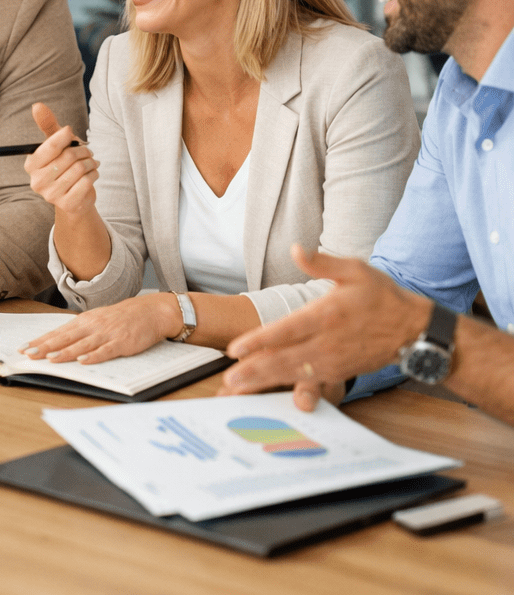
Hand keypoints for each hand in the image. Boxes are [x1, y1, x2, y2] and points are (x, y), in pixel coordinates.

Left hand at [19, 293, 181, 363]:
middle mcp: (93, 325)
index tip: (24, 348)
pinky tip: (83, 360)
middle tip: (28, 354)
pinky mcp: (122, 342)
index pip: (58, 332)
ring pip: (82, 344)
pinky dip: (94, 355)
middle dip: (45, 346)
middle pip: (65, 338)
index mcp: (85, 320)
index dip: (40, 340)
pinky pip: (106, 350)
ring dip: (66, 352)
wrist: (149, 311)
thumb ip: (79, 331)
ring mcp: (107, 334)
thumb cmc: (120, 318)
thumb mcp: (97, 320)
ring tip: (50, 359)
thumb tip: (57, 342)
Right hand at [24, 102, 98, 215]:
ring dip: (91, 162)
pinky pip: (87, 182)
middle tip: (87, 151)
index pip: (51, 146)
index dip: (66, 136)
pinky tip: (92, 175)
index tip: (71, 133)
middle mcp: (37, 181)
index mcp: (31, 164)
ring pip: (80, 168)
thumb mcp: (57, 144)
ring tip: (91, 163)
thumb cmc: (65, 164)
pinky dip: (94, 174)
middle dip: (83, 150)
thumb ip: (47, 124)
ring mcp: (51, 195)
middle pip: (69, 157)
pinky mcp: (67, 204)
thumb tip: (36, 105)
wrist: (75, 196)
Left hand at [218, 244, 431, 408]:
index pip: (286, 330)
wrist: (415, 330)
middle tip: (227, 381)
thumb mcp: (356, 270)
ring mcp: (332, 361)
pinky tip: (265, 392)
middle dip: (252, 371)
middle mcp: (326, 342)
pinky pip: (306, 382)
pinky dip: (283, 387)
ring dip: (262, 383)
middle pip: (283, 359)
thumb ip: (322, 262)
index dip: (259, 341)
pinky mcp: (338, 372)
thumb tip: (296, 249)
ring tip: (236, 390)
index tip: (235, 350)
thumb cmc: (382, 297)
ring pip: (291, 374)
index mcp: (326, 315)